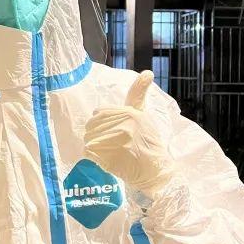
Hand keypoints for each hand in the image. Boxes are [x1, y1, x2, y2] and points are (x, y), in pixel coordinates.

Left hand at [83, 71, 172, 195]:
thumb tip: (147, 73)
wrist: (154, 170)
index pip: (99, 113)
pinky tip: (105, 159)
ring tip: (108, 151)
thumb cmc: (148, 142)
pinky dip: (93, 157)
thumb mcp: (143, 115)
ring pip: (89, 139)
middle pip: (91, 126)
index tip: (111, 131)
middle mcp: (123, 125)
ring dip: (94, 147)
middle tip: (109, 144)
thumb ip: (138, 94)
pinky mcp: (110, 157)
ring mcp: (116, 142)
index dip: (101, 123)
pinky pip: (89, 153)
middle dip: (96, 135)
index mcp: (129, 113)